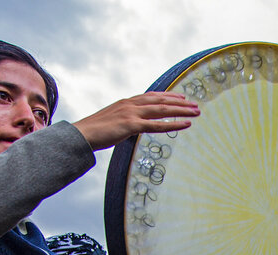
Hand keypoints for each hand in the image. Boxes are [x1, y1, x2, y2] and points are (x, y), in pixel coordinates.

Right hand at [73, 92, 199, 150]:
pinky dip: (174, 124)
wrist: (81, 134)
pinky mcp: (131, 125)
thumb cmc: (93, 132)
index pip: (151, 96)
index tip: (181, 98)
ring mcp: (132, 114)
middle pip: (161, 101)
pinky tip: (186, 125)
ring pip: (163, 110)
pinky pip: (157, 125)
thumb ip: (123, 123)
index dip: (167, 96)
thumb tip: (128, 128)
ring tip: (196, 112)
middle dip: (180, 102)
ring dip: (182, 111)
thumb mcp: (111, 123)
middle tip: (195, 104)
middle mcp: (131, 104)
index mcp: (126, 102)